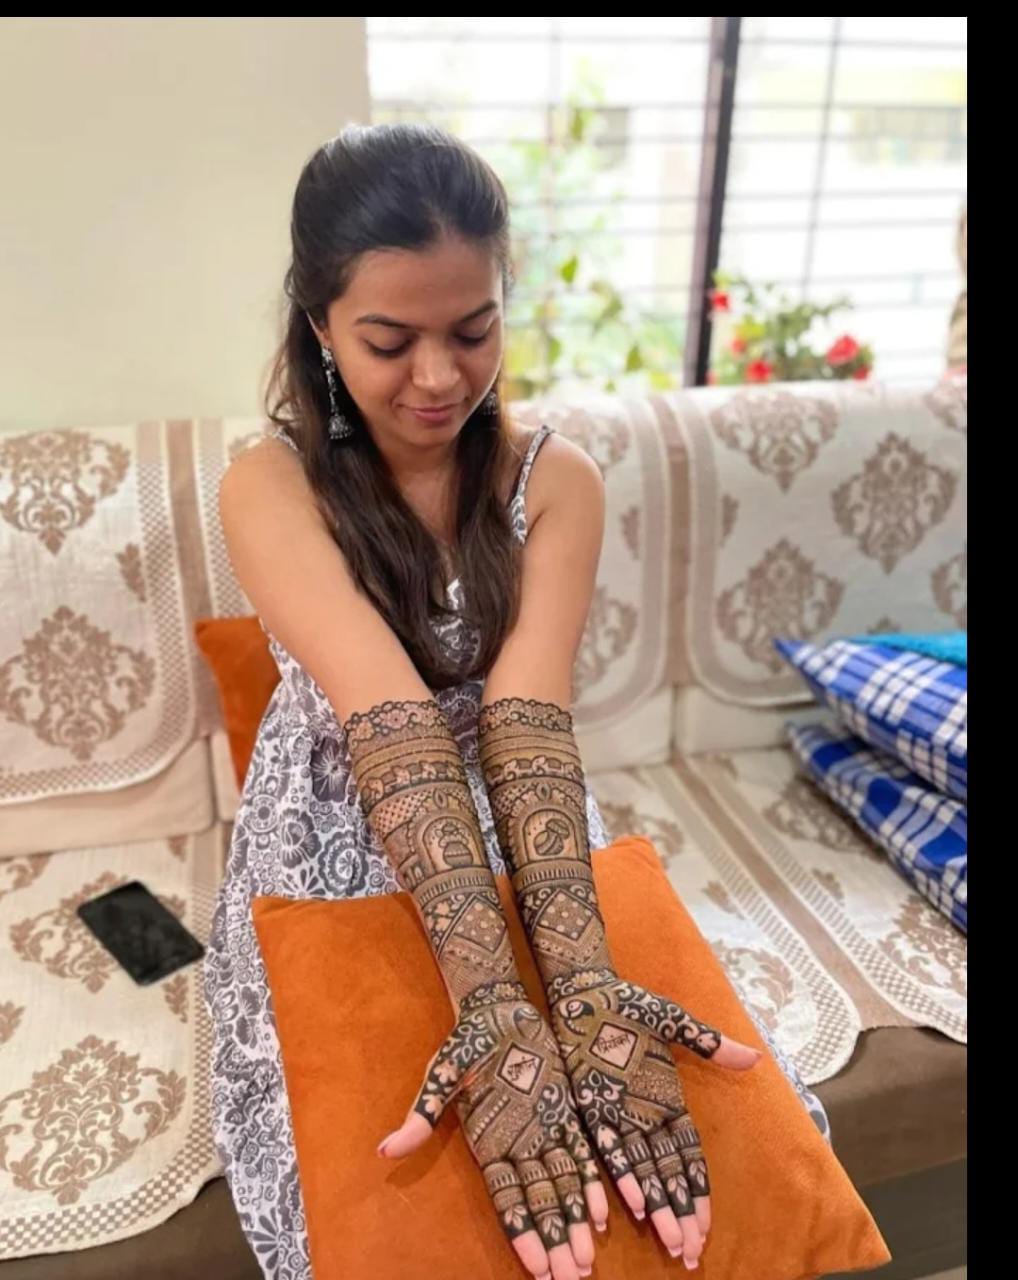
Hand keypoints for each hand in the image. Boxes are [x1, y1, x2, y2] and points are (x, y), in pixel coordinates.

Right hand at [377, 980, 610, 1279]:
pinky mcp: (565, 1111)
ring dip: (577, 1222)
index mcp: (488, 1143)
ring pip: (563, 1186)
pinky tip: (605, 1212)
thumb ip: (422, 1115)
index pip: (507, 1199)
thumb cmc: (466, 1041)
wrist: (499, 1007)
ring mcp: (544, 1130)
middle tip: (573, 1278)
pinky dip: (592, 1182)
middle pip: (539, 1203)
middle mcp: (518, 1145)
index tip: (540, 1268)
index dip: (524, 1233)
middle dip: (556, 1240)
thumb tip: (385, 1151)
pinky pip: (581, 1153)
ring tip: (588, 1260)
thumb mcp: (442, 1074)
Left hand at [548, 968, 761, 1269]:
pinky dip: (621, 1177)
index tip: (707, 1225)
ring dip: (657, 1208)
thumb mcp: (672, 1021)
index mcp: (668, 1100)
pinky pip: (608, 1148)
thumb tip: (756, 1059)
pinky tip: (633, 1207)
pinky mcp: (592, 1106)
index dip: (698, 1190)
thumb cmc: (628, 1004)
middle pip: (669, 1174)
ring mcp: (618, 1113)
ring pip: (642, 1172)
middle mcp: (645, 1115)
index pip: (689, 1156)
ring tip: (671, 1244)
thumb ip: (710, 1044)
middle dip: (681, 1214)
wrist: (583, 990)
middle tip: (691, 1253)